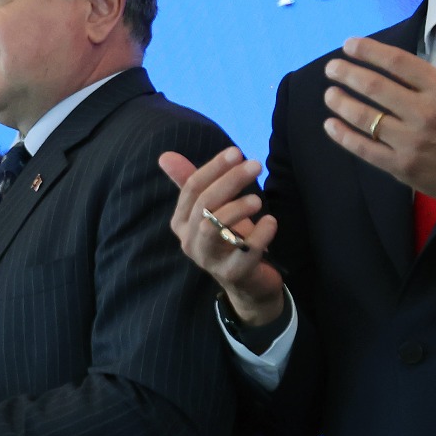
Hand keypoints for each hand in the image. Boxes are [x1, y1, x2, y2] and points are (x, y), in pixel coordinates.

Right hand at [158, 148, 286, 325]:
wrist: (248, 283)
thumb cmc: (230, 240)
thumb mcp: (211, 210)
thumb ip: (191, 183)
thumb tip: (165, 156)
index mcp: (181, 222)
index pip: (192, 189)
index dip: (213, 168)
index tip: (236, 152)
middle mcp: (190, 241)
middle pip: (204, 205)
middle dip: (229, 181)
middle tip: (255, 165)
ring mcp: (208, 260)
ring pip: (213, 228)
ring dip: (236, 209)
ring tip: (258, 199)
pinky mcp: (232, 274)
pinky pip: (244, 252)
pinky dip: (259, 235)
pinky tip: (270, 222)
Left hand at [322, 24, 435, 238]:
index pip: (398, 63)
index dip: (369, 51)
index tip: (349, 44)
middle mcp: (425, 114)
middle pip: (375, 87)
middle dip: (347, 74)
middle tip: (331, 67)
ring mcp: (411, 142)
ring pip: (365, 118)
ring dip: (341, 103)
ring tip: (329, 94)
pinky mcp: (402, 167)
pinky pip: (365, 149)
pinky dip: (344, 136)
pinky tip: (331, 125)